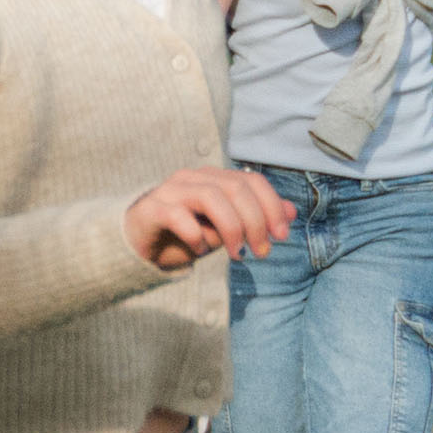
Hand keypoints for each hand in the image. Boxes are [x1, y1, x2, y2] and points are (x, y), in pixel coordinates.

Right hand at [125, 167, 295, 271]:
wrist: (140, 244)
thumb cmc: (186, 234)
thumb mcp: (226, 229)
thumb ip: (255, 218)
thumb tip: (292, 212)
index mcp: (214, 177)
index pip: (251, 181)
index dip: (272, 206)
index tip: (282, 236)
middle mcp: (194, 178)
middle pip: (236, 188)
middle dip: (255, 221)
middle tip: (262, 251)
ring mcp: (171, 190)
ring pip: (210, 197)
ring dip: (231, 229)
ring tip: (237, 255)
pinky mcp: (151, 209)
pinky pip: (178, 216)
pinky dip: (196, 236)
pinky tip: (200, 252)